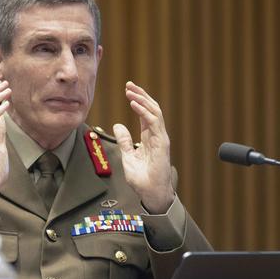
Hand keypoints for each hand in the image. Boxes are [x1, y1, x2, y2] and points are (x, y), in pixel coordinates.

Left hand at [113, 81, 173, 213]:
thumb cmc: (142, 178)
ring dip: (142, 99)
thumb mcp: (127, 155)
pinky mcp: (161, 143)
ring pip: (155, 111)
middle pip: (151, 109)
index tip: (128, 91)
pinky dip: (144, 111)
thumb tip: (117, 125)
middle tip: (129, 84)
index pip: (145, 114)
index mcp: (149, 137)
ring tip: (131, 91)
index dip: (138, 101)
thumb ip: (124, 140)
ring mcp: (160, 138)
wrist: (151, 193)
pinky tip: (134, 103)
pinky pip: (154, 122)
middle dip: (141, 95)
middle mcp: (156, 135)